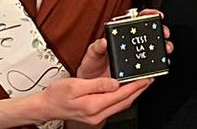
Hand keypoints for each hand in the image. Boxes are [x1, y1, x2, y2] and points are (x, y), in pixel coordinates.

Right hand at [31, 75, 151, 125]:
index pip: (120, 95)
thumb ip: (97, 84)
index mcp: (93, 105)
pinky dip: (123, 98)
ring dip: (132, 94)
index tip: (145, 79)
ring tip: (141, 84)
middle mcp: (97, 114)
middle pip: (124, 102)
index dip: (135, 86)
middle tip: (149, 80)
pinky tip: (126, 91)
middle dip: (138, 90)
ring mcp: (96, 117)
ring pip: (120, 105)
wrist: (46, 106)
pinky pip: (114, 106)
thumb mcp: (75, 85)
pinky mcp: (95, 115)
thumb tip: (114, 83)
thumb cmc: (57, 95)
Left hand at [74, 19, 173, 80]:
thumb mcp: (91, 55)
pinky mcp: (139, 72)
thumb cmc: (91, 66)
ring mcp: (136, 59)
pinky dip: (158, 66)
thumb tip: (102, 41)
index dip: (148, 15)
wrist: (91, 86)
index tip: (155, 14)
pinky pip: (151, 67)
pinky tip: (160, 66)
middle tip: (164, 33)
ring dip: (163, 47)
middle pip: (150, 34)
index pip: (136, 20)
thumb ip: (96, 47)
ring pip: (154, 49)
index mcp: (120, 36)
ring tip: (166, 49)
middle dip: (161, 31)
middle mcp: (130, 45)